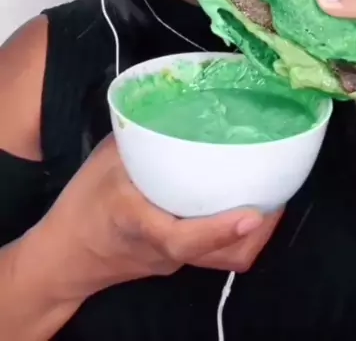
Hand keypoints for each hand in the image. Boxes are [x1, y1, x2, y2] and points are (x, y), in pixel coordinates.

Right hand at [41, 135, 281, 302]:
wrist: (65, 255)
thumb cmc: (83, 203)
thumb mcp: (105, 161)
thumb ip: (139, 138)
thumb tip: (176, 102)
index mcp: (139, 224)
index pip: (182, 240)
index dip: (219, 230)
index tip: (252, 214)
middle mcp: (164, 251)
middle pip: (222, 256)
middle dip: (258, 229)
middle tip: (278, 189)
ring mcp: (174, 264)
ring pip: (225, 260)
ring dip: (254, 233)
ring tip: (270, 194)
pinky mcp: (178, 264)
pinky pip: (216, 255)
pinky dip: (236, 233)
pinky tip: (242, 201)